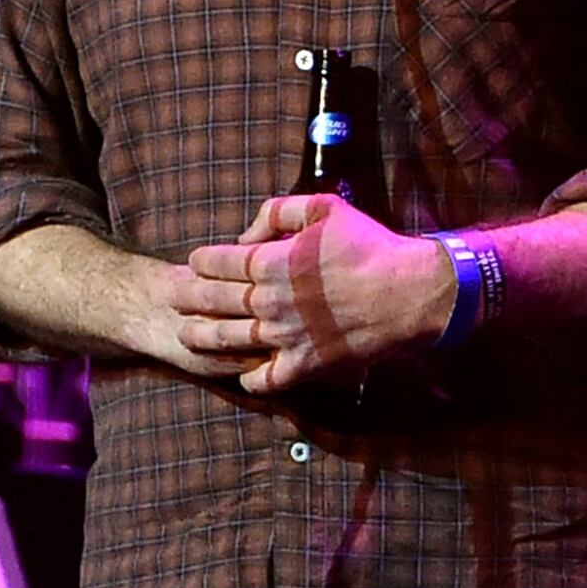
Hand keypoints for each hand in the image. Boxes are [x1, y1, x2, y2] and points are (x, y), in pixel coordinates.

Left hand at [176, 195, 455, 392]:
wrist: (412, 293)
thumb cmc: (371, 247)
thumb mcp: (325, 208)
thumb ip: (277, 213)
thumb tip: (245, 236)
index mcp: (271, 262)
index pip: (215, 262)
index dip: (200, 260)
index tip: (196, 262)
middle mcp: (270, 302)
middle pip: (211, 301)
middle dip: (188, 297)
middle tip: (175, 297)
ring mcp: (284, 337)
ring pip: (227, 340)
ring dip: (202, 337)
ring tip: (188, 334)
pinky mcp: (304, 365)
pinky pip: (263, 379)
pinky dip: (249, 378)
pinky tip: (244, 371)